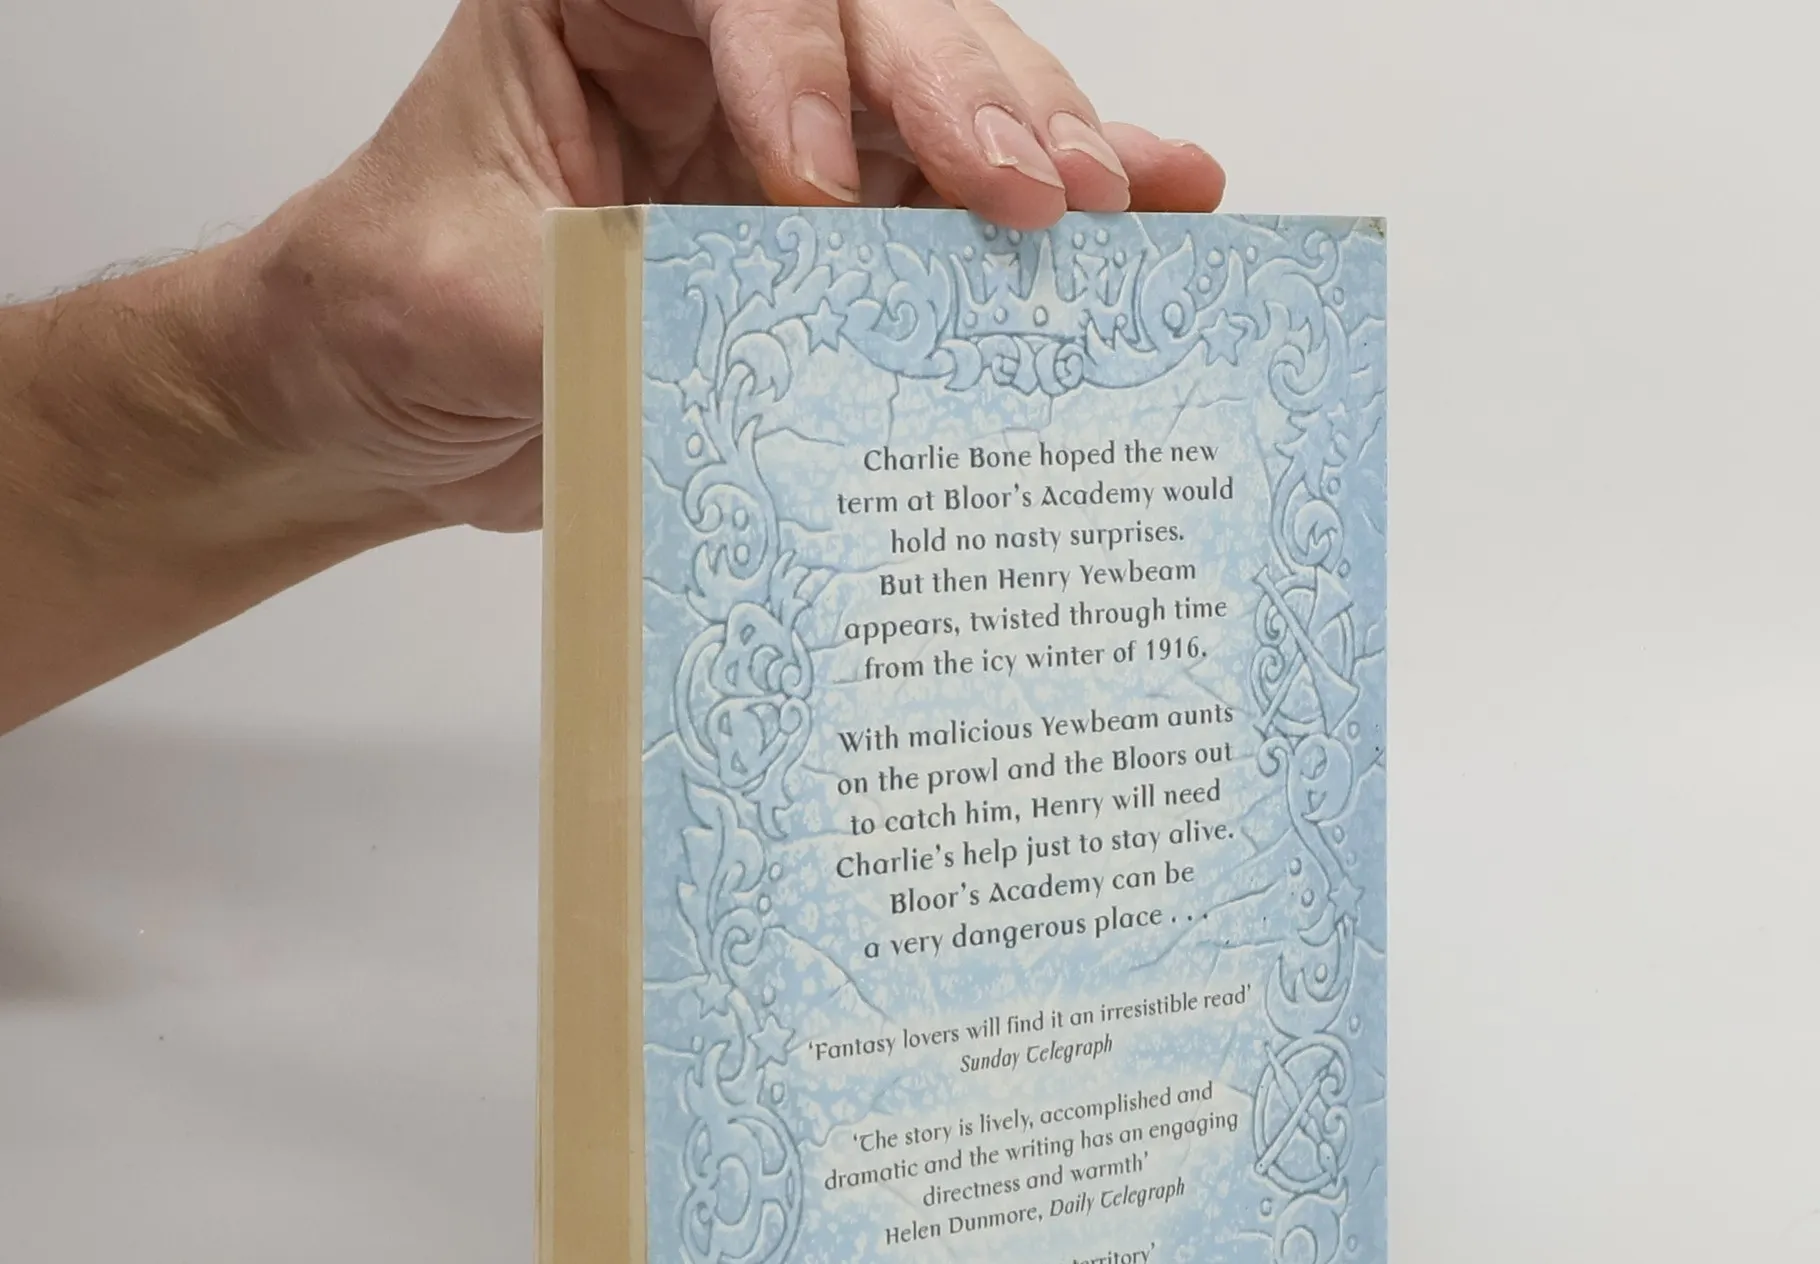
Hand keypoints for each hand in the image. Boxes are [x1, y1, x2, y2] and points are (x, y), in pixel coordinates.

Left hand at [229, 0, 1225, 534]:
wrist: (387, 399)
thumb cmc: (396, 309)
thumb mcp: (467, 301)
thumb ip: (607, 297)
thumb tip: (745, 335)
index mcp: (607, 2)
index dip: (803, 65)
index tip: (815, 193)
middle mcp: (724, 46)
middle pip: (884, 21)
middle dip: (965, 102)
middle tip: (1036, 198)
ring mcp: (799, 130)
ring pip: (952, 98)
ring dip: (1042, 147)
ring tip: (1116, 208)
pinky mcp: (846, 230)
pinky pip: (964, 197)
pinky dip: (1063, 193)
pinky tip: (1164, 195)